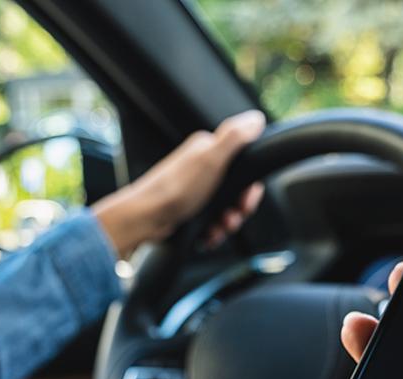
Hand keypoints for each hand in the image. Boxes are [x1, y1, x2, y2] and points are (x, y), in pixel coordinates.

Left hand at [92, 110, 266, 256]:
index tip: (246, 199)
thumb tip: (255, 118)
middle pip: (237, 190)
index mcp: (208, 150)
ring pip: (226, 208)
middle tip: (232, 218)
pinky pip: (212, 221)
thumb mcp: (210, 159)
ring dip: (227, 223)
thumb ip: (234, 137)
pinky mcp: (191, 208)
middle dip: (239, 209)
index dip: (250, 187)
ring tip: (219, 229)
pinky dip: (214, 231)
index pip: (244, 165)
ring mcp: (196, 190)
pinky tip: (209, 235)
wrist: (146, 217)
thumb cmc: (175, 188)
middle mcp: (202, 168)